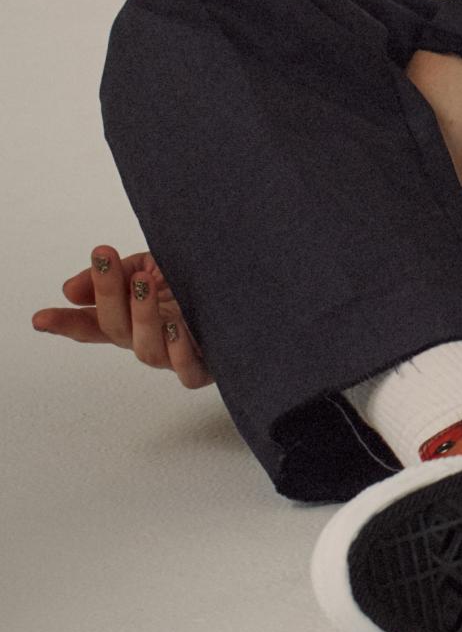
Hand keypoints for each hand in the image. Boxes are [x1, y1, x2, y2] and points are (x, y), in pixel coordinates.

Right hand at [31, 243, 212, 388]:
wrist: (251, 288)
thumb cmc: (199, 280)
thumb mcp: (154, 265)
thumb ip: (117, 275)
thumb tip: (69, 289)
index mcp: (133, 319)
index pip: (91, 324)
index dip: (66, 322)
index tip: (40, 317)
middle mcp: (149, 340)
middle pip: (115, 328)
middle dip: (106, 294)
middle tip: (106, 261)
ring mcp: (175, 357)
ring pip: (147, 351)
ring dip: (142, 316)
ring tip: (144, 284)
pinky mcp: (206, 368)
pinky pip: (187, 371)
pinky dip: (180, 352)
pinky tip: (177, 326)